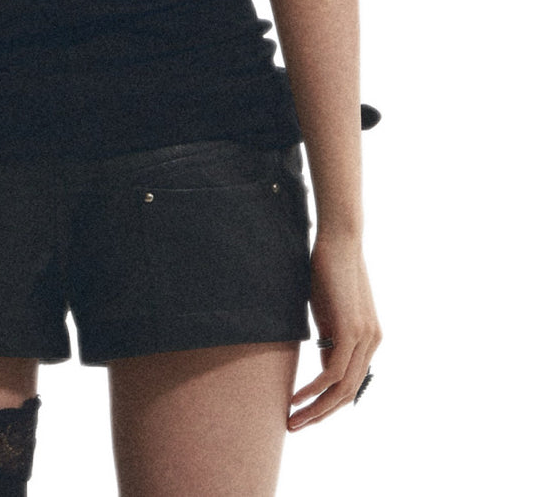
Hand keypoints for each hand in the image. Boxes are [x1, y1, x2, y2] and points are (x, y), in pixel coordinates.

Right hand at [288, 232, 381, 431]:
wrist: (340, 240)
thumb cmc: (329, 269)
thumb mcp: (330, 310)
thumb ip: (331, 336)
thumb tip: (323, 363)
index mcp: (369, 339)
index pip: (350, 383)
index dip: (327, 402)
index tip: (304, 412)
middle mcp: (372, 343)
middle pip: (347, 393)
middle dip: (320, 414)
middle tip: (295, 426)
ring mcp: (364, 339)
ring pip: (341, 390)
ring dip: (315, 410)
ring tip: (292, 420)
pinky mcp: (350, 331)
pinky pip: (333, 374)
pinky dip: (313, 391)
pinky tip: (295, 398)